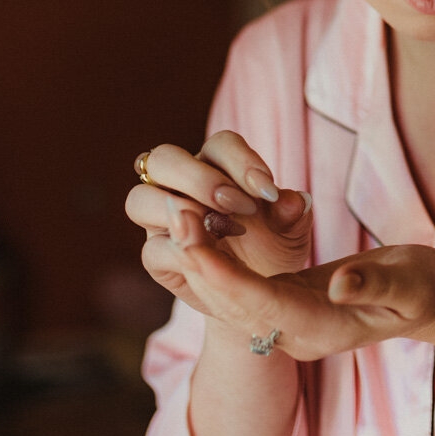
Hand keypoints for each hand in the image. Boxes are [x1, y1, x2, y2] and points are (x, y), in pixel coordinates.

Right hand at [126, 132, 313, 315]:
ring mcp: (162, 220)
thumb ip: (292, 212)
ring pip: (140, 198)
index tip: (268, 190)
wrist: (261, 290)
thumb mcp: (292, 231)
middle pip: (165, 159)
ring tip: (219, 230)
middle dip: (201, 179)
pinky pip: (152, 249)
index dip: (241, 161)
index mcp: (217, 166)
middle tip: (239, 206)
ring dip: (180, 211)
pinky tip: (210, 260)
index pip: (219, 145)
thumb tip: (293, 200)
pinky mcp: (156, 257)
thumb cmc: (274, 247)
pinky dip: (179, 251)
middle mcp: (181, 185)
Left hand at [167, 213, 434, 361]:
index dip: (226, 275)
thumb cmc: (426, 288)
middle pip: (236, 303)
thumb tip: (340, 283)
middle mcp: (297, 332)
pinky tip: (201, 227)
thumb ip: (375, 284)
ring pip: (232, 296)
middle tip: (173, 215)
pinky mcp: (288, 302)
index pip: (263, 305)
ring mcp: (290, 321)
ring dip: (203, 259)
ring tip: (177, 215)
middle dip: (201, 262)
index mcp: (323, 329)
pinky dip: (219, 260)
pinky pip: (242, 287)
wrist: (432, 303)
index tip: (195, 242)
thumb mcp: (411, 283)